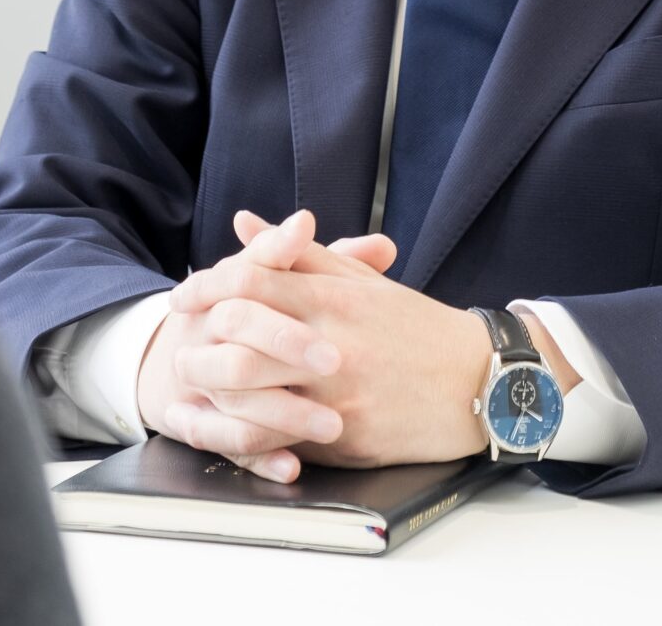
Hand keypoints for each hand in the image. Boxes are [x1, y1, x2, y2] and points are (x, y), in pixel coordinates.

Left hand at [171, 211, 490, 468]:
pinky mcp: (348, 434)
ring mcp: (338, 391)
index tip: (183, 298)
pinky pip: (283, 437)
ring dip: (213, 394)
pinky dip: (249, 436)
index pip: (250, 281)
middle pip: (240, 334)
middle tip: (180, 350)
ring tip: (194, 393)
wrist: (482, 381)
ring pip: (253, 392)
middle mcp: (330, 340)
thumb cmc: (418, 328)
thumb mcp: (361, 281)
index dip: (205, 287)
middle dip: (198, 344)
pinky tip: (229, 431)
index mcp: (333, 297)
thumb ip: (298, 253)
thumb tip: (245, 224)